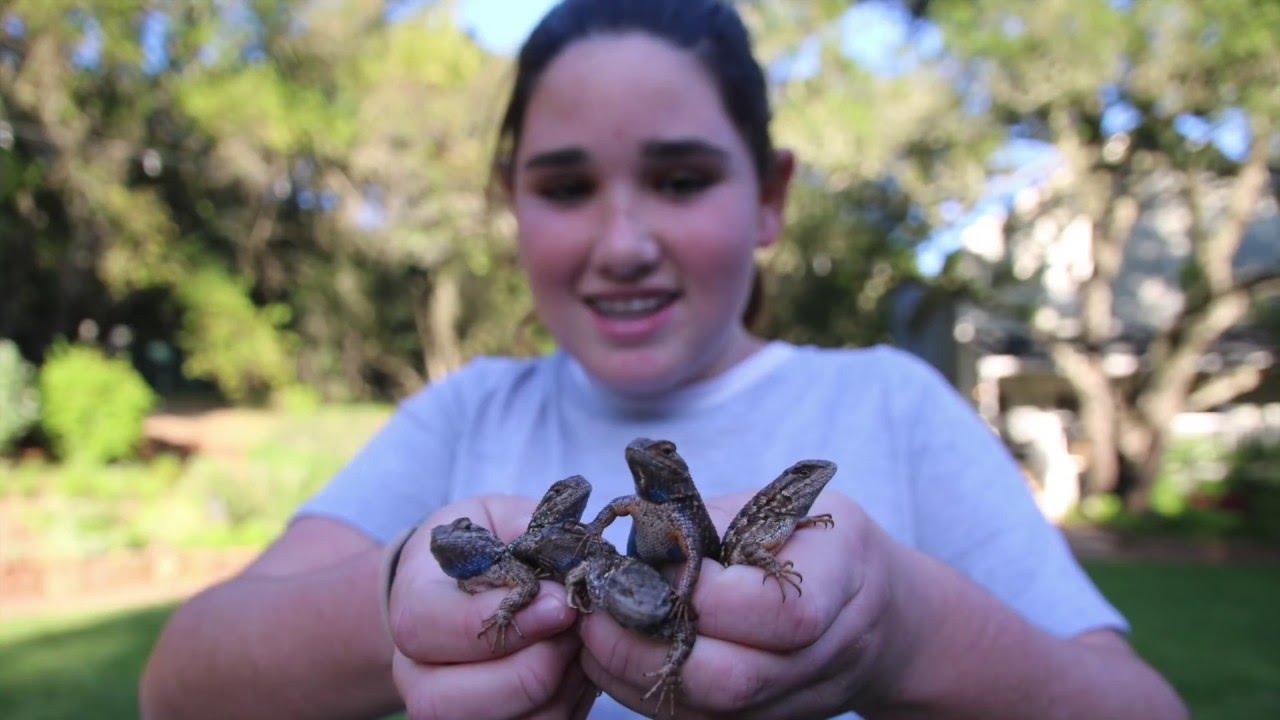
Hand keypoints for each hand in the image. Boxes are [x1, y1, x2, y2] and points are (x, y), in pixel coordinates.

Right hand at [387, 495, 598, 719]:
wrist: (473, 592)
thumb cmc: (486, 549)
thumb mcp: (498, 518)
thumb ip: (523, 525)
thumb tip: (559, 545)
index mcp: (412, 608)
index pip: (426, 627)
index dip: (496, 618)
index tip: (557, 601)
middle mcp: (415, 671)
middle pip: (442, 701)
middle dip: (527, 670)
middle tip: (572, 630)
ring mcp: (450, 708)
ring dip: (555, 691)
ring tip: (580, 645)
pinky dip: (567, 705)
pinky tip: (579, 668)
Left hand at [577, 490, 915, 717]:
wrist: (884, 615)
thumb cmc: (816, 544)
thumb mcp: (782, 506)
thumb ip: (715, 521)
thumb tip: (634, 538)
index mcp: (841, 578)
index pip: (775, 611)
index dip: (704, 594)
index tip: (656, 563)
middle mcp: (828, 652)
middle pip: (735, 679)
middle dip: (647, 647)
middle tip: (596, 612)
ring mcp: (799, 699)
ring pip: (710, 713)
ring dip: (634, 678)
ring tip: (593, 635)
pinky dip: (647, 697)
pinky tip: (613, 662)